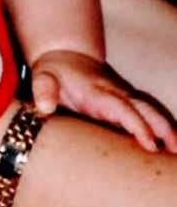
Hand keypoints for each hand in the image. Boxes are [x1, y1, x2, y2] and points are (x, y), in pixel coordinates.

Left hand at [30, 49, 176, 153]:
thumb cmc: (54, 71)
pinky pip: (148, 115)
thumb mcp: (43, 77)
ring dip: (167, 129)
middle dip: (163, 129)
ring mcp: (125, 98)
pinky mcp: (126, 103)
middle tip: (175, 151)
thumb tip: (45, 107)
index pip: (123, 109)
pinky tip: (169, 145)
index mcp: (99, 93)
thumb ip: (43, 89)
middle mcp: (118, 95)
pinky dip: (161, 127)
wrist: (65, 55)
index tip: (150, 143)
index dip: (137, 125)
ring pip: (152, 111)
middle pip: (146, 110)